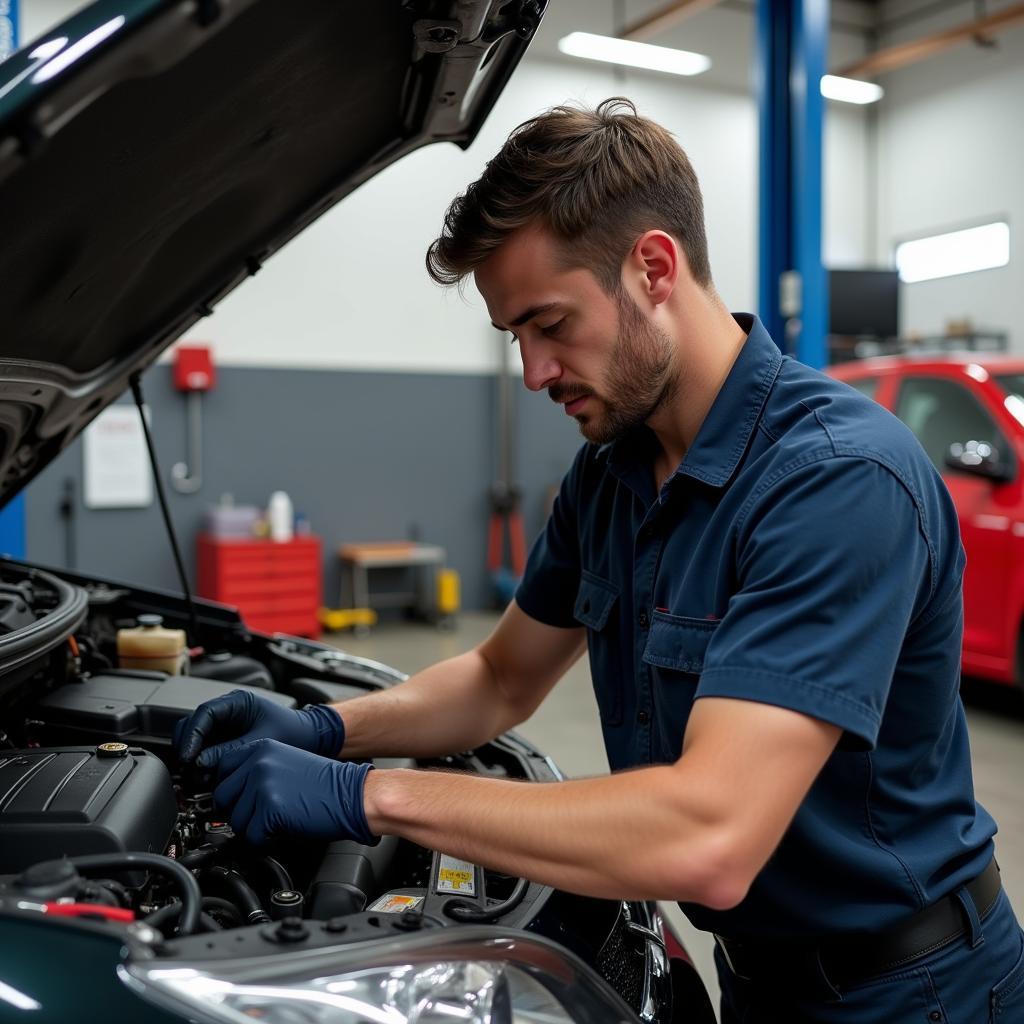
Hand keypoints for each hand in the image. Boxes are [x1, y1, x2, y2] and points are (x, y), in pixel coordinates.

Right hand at [174, 689, 344, 765]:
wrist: (310, 738)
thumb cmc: (293, 733)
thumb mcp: (262, 741)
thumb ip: (231, 750)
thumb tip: (201, 762)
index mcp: (238, 702)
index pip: (205, 713)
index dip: (193, 735)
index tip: (188, 756)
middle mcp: (227, 711)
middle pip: (193, 724)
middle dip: (188, 746)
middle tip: (189, 768)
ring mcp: (225, 726)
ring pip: (196, 738)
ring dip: (193, 756)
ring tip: (199, 775)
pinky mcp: (225, 740)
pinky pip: (205, 749)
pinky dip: (202, 762)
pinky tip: (207, 775)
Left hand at [209, 739, 376, 845]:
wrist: (353, 794)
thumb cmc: (325, 785)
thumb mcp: (286, 764)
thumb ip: (257, 772)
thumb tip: (230, 796)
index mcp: (261, 747)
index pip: (222, 769)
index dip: (229, 791)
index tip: (234, 802)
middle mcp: (258, 762)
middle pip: (223, 797)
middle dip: (238, 812)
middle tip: (258, 818)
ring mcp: (263, 784)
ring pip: (235, 820)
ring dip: (251, 829)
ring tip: (275, 824)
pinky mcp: (270, 808)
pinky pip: (250, 836)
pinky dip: (262, 842)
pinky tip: (279, 833)